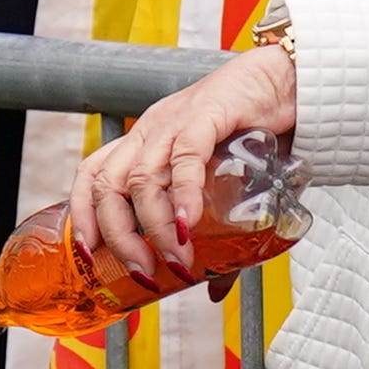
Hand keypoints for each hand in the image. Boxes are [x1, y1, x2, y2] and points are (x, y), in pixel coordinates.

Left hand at [72, 47, 297, 283]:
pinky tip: (189, 223)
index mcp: (145, 141)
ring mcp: (175, 120)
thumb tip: (210, 288)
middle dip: (118, 235)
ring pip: (142, 177)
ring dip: (154, 225)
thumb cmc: (253, 131)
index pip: (92, 173)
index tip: (88, 253)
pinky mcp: (208, 114)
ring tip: (177, 258)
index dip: (81, 213)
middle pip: (108, 184)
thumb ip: (214, 235)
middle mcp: (151, 129)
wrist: (288, 80)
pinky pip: (186, 155)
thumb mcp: (224, 186)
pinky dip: (183, 193)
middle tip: (141, 271)